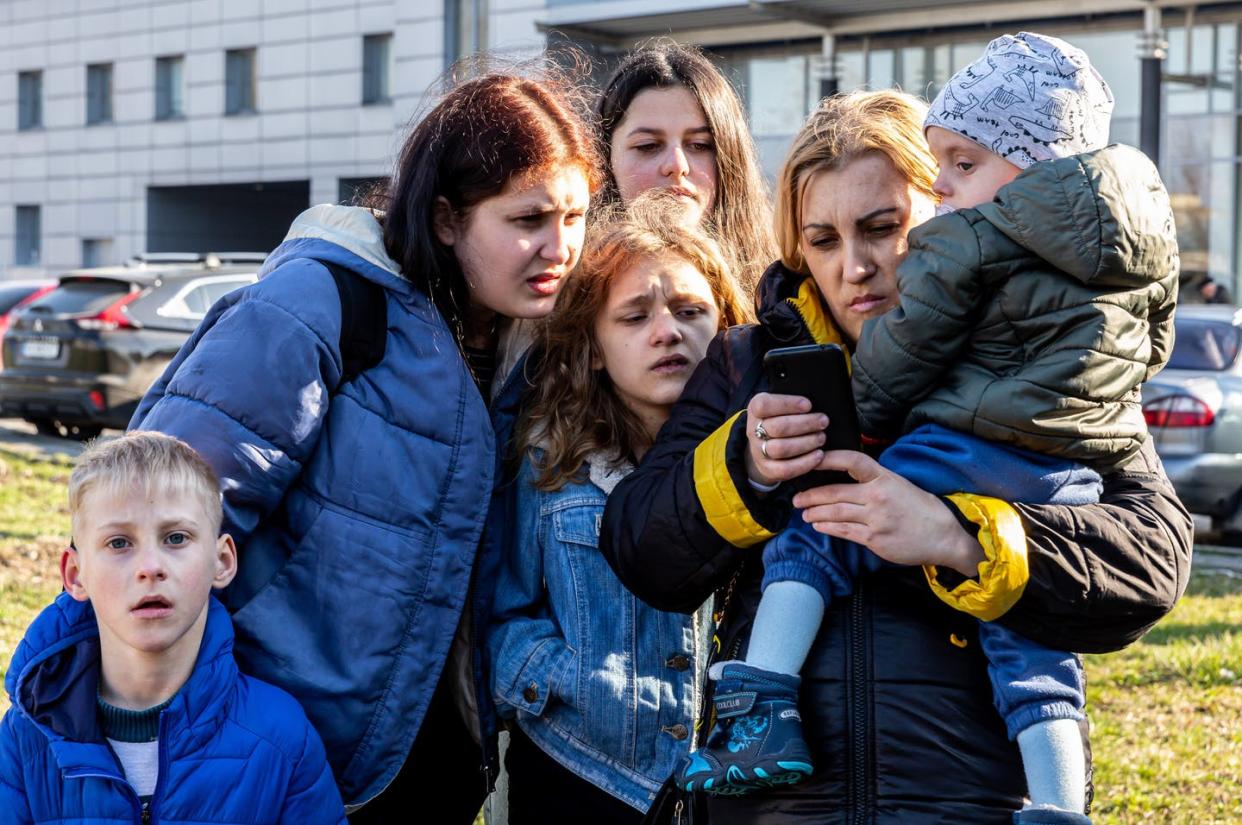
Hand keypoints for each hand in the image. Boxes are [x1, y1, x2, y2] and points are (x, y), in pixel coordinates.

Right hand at [744, 392, 828, 486]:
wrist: (764, 444)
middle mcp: (753, 430)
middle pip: (778, 427)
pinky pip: (785, 469)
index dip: (787, 404)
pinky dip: (805, 463)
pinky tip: (819, 455)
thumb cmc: (780, 418)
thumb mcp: (780, 404)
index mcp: (755, 409)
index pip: (764, 405)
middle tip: (823, 421)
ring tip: (821, 437)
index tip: (808, 405)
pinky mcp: (767, 469)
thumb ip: (792, 401)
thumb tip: (815, 401)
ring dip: (806, 443)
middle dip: (805, 424)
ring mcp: (758, 451)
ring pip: (781, 449)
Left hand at [790, 450, 984, 576]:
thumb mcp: (899, 484)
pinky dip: (827, 528)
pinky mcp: (874, 539)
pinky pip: (844, 531)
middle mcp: (878, 496)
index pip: (853, 461)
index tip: (812, 458)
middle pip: (834, 492)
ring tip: (804, 512)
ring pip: (835, 513)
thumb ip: (873, 481)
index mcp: (884, 477)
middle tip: (796, 497)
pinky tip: (818, 525)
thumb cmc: (920, 508)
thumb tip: (843, 477)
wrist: (944, 535)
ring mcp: (876, 519)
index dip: (830, 458)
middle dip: (810, 495)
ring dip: (815, 513)